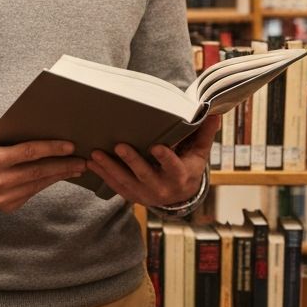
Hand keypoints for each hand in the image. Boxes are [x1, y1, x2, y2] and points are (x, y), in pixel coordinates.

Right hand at [0, 120, 88, 211]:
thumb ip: (9, 128)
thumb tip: (39, 121)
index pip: (26, 153)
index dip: (50, 149)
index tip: (70, 145)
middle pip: (37, 171)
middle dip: (63, 165)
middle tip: (82, 159)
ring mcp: (1, 197)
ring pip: (38, 184)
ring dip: (59, 175)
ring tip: (76, 167)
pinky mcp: (6, 206)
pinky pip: (32, 193)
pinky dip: (46, 183)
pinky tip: (58, 176)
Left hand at [85, 113, 220, 207]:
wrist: (180, 195)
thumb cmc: (188, 166)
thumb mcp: (199, 152)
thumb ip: (204, 133)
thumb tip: (214, 111)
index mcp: (180, 176)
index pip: (173, 167)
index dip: (165, 158)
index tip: (156, 147)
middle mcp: (162, 189)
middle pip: (145, 176)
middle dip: (132, 162)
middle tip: (119, 146)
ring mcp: (145, 194)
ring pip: (126, 183)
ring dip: (110, 168)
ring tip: (96, 154)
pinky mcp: (132, 195)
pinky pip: (116, 187)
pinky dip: (103, 175)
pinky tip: (92, 163)